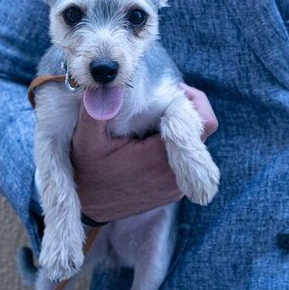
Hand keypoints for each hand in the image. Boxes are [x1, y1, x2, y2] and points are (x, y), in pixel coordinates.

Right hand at [70, 83, 218, 222]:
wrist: (87, 205)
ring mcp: (177, 186)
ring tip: (155, 121)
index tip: (174, 89)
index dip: (195, 101)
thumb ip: (97, 110)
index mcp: (160, 158)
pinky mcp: (175, 191)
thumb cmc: (87, 172)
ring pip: (196, 148)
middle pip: (202, 133)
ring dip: (181, 130)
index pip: (203, 124)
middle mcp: (176, 175)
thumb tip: (109, 84)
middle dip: (187, 112)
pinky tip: (153, 140)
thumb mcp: (85, 140)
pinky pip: (187, 162)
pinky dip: (175, 147)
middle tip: (163, 100)